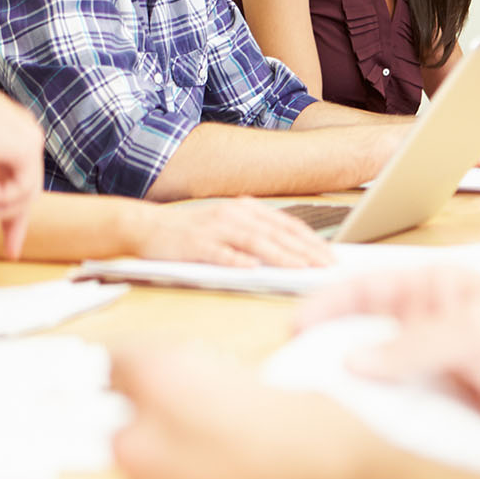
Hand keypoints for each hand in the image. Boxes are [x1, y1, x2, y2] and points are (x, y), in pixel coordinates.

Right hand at [0, 75, 43, 258]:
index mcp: (6, 133)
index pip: (16, 176)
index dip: (11, 208)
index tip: (11, 241)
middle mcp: (23, 135)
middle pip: (27, 189)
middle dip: (15, 221)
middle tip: (10, 250)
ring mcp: (30, 139)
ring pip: (25, 194)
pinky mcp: (28, 146)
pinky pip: (21, 190)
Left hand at [113, 349, 376, 478]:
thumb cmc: (325, 448)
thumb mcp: (272, 390)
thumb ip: (219, 394)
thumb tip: (209, 406)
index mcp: (167, 381)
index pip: (118, 361)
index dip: (138, 369)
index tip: (144, 376)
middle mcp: (141, 440)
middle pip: (127, 429)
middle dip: (160, 433)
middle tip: (210, 440)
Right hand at [138, 198, 332, 267]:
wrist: (149, 227)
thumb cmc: (194, 232)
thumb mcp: (230, 226)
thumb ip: (258, 235)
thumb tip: (294, 253)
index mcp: (246, 210)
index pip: (287, 226)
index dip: (311, 241)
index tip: (331, 256)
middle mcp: (234, 215)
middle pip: (277, 234)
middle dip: (305, 251)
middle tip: (326, 267)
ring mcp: (215, 229)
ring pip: (255, 243)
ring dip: (281, 256)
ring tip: (302, 268)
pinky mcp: (195, 245)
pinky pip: (220, 253)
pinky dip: (237, 260)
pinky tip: (254, 269)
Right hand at [299, 269, 479, 447]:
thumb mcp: (475, 330)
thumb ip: (413, 345)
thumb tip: (357, 361)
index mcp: (435, 289)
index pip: (365, 290)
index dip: (327, 306)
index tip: (297, 330)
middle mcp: (430, 328)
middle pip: (364, 337)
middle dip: (331, 353)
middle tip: (296, 377)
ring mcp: (437, 370)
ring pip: (379, 380)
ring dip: (354, 394)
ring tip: (319, 410)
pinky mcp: (448, 411)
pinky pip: (403, 417)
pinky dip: (381, 424)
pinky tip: (364, 434)